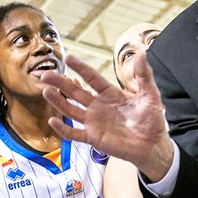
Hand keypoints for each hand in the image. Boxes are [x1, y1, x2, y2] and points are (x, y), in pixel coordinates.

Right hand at [39, 53, 173, 180]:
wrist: (153, 145)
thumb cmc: (151, 120)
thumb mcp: (150, 94)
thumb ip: (144, 75)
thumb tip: (141, 52)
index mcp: (110, 94)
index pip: (91, 78)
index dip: (80, 68)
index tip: (68, 57)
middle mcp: (98, 106)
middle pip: (75, 92)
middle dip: (60, 83)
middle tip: (45, 74)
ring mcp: (94, 122)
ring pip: (71, 109)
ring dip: (58, 101)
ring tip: (46, 91)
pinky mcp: (93, 138)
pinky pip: (74, 133)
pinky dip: (63, 129)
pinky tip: (53, 121)